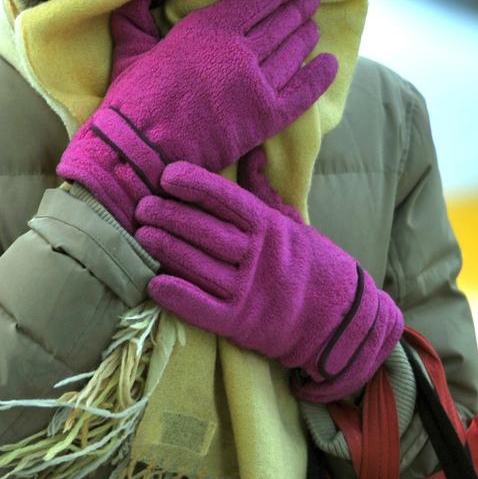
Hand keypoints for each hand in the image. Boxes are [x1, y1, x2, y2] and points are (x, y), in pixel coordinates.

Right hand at [58, 0, 336, 228]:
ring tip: (313, 28)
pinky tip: (328, 64)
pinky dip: (318, 77)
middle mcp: (239, 49)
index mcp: (209, 26)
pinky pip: (302, 92)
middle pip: (283, 20)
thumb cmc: (131, 102)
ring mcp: (256, 84)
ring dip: (307, 36)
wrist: (140, 153)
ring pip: (294, 51)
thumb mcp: (129, 50)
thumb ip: (136, 18)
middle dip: (300, 7)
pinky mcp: (265, 118)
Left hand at [135, 161, 402, 401]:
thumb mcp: (292, 223)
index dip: (196, 185)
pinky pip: (202, 308)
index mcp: (270, 228)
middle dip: (170, 216)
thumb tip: (251, 154)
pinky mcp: (240, 323)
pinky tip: (153, 283)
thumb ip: (264, 192)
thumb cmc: (310, 264)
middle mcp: (259, 257)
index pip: (228, 200)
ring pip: (198, 265)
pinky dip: (177, 296)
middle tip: (141, 206)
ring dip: (166, 249)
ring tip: (140, 234)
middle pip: (206, 231)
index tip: (167, 175)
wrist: (337, 320)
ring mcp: (249, 292)